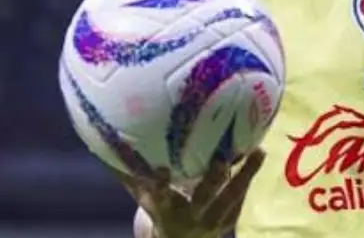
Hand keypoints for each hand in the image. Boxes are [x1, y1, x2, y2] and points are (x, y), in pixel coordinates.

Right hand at [118, 150, 265, 237]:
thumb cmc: (160, 211)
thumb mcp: (144, 196)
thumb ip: (129, 173)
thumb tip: (105, 142)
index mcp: (165, 210)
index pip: (161, 197)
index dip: (160, 184)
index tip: (161, 169)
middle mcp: (190, 217)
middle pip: (203, 198)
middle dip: (213, 179)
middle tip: (222, 158)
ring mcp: (213, 220)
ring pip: (230, 198)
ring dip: (244, 175)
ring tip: (258, 151)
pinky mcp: (229, 219)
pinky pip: (240, 197)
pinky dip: (248, 175)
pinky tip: (258, 151)